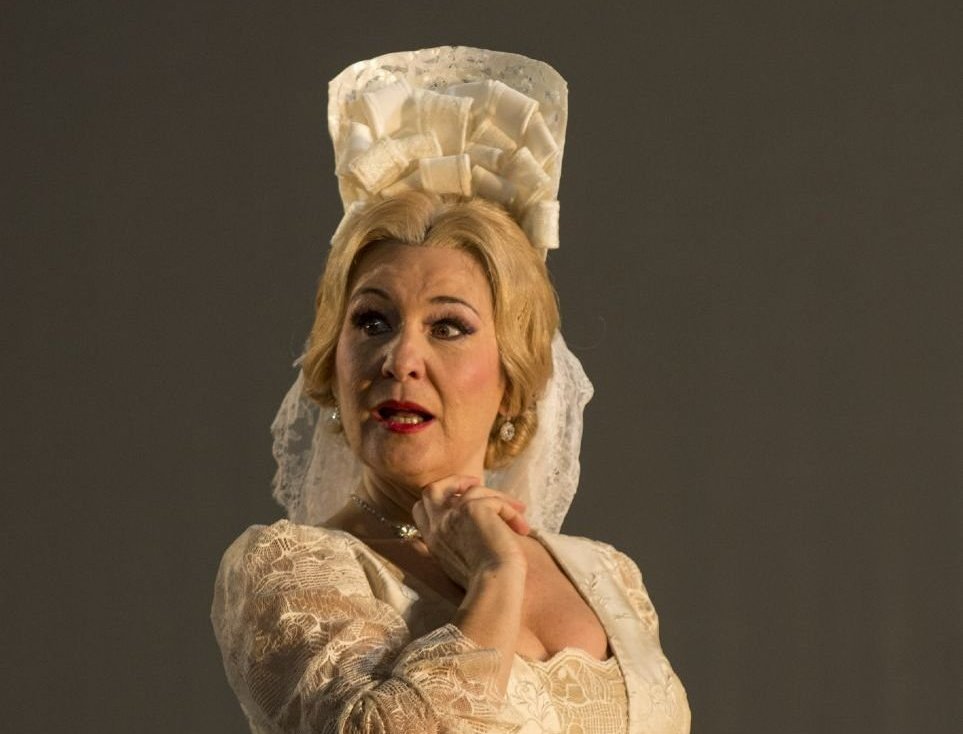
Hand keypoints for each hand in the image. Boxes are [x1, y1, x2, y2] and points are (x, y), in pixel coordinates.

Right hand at [412, 475, 529, 587]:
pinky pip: (493, 500)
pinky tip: (522, 527)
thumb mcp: (465, 557)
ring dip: (498, 496)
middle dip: (454, 481)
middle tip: (476, 483)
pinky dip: (510, 510)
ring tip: (519, 509)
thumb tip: (482, 517)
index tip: (461, 499)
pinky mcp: (471, 510)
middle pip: (431, 489)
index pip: (421, 508)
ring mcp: (450, 516)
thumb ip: (461, 538)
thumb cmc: (487, 580)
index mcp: (434, 540)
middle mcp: (437, 527)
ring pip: (471, 489)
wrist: (495, 585)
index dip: (441, 498)